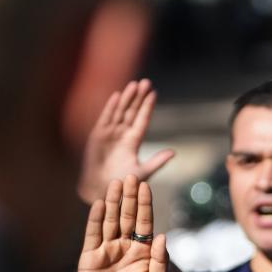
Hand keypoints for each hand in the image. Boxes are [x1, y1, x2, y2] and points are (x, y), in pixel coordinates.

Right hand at [77, 79, 175, 204]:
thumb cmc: (122, 183)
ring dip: (127, 98)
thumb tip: (174, 152)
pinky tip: (117, 96)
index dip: (148, 106)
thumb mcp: (143, 171)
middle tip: (146, 82)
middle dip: (139, 97)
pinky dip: (111, 107)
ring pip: (120, 112)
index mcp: (134, 141)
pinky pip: (105, 118)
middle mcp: (122, 134)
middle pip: (132, 111)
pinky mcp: (97, 135)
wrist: (101, 189)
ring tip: (134, 85)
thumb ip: (157, 161)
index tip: (154, 93)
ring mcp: (110, 133)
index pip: (142, 119)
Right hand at [77, 175, 168, 271]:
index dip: (144, 204)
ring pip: (110, 220)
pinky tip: (98, 204)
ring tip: (115, 183)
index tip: (145, 186)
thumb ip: (160, 259)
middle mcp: (124, 245)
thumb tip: (163, 235)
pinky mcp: (90, 255)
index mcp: (142, 249)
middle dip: (129, 197)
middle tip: (130, 176)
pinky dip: (95, 219)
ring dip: (112, 202)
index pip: (144, 222)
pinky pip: (92, 234)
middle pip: (127, 216)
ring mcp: (107, 249)